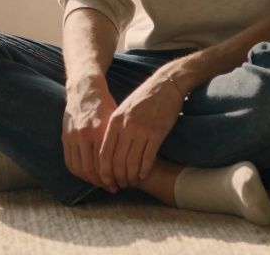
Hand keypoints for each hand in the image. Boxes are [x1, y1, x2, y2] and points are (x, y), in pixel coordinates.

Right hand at [62, 76, 116, 190]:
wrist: (85, 89)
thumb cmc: (105, 104)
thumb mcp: (115, 120)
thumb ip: (117, 141)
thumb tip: (127, 164)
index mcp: (99, 131)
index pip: (104, 164)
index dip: (111, 177)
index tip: (119, 184)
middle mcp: (84, 135)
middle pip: (91, 169)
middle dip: (102, 182)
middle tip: (111, 188)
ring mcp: (72, 136)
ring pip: (79, 168)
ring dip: (89, 180)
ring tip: (100, 183)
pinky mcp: (65, 137)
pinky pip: (69, 162)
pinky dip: (78, 172)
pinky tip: (87, 175)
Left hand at [98, 72, 184, 189]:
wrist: (166, 85)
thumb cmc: (144, 99)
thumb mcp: (123, 109)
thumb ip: (115, 128)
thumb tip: (107, 150)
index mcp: (115, 121)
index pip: (104, 153)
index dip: (103, 171)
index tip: (106, 180)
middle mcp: (126, 127)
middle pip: (116, 161)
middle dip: (117, 177)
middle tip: (119, 185)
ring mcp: (142, 130)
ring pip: (131, 162)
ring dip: (130, 176)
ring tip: (131, 182)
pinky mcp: (157, 133)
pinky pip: (148, 158)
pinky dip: (144, 170)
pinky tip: (142, 175)